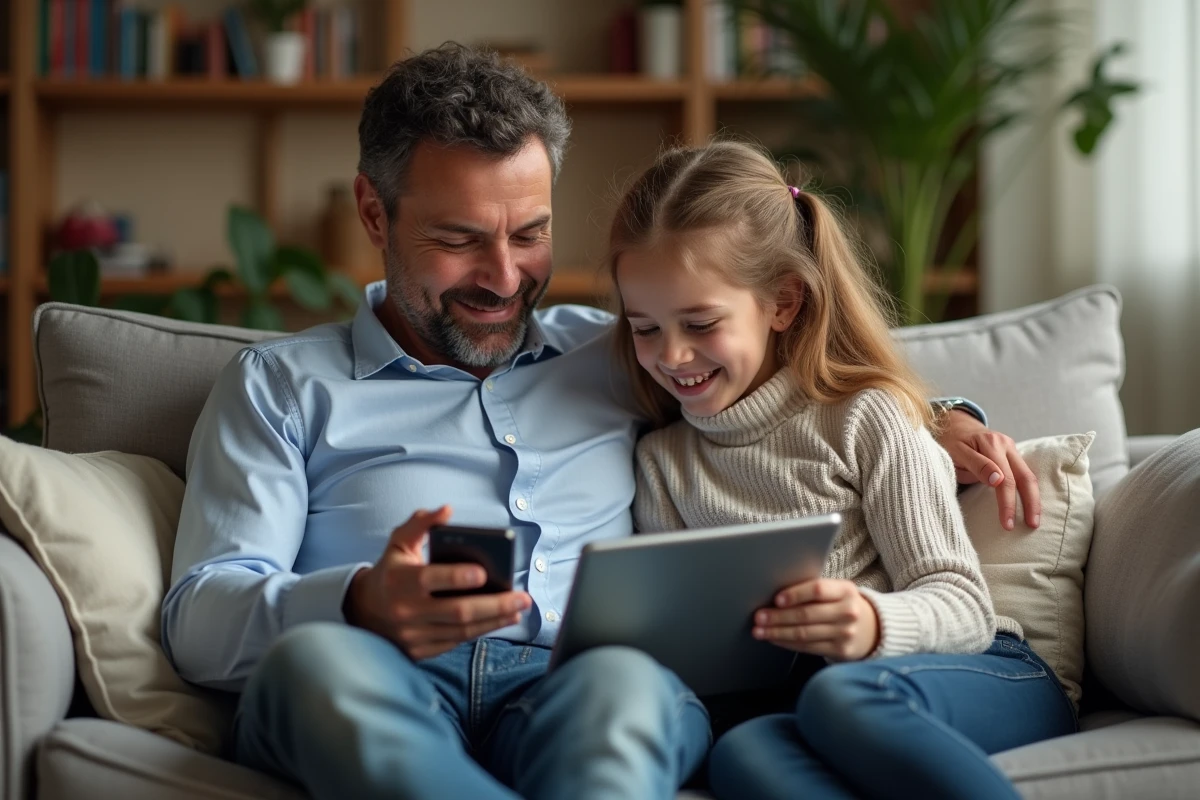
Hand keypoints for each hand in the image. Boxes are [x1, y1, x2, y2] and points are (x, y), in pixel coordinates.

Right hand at [343, 506, 531, 659]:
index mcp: (402, 580)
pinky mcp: (420, 651)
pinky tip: (500, 621)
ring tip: (518, 610)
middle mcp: (407, 611)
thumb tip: (447, 510)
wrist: (363, 611)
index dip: (458, 577)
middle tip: (523, 598)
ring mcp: (413, 635)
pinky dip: (480, 632)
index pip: (432, 579)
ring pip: (461, 631)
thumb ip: (421, 524)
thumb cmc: (391, 571)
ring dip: (494, 622)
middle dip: (495, 606)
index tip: (484, 572)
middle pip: (457, 612)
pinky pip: (455, 642)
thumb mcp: (398, 542)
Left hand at [753, 578, 878, 660]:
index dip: (796, 594)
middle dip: (778, 617)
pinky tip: (774, 639)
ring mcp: (845, 633)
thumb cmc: (842, 604)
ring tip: (759, 631)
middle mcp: (848, 611)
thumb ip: (813, 590)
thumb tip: (776, 596)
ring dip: (777, 632)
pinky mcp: (840, 650)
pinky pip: (807, 647)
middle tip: (758, 617)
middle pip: (807, 615)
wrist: (872, 629)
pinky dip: (787, 643)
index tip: (776, 599)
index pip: (818, 590)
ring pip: (804, 633)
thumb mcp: (836, 591)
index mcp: (846, 590)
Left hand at [936, 409, 1040, 530]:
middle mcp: (1006, 444)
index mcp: (992, 444)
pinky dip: (1029, 490)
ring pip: (1028, 475)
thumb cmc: (949, 440)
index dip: (1007, 503)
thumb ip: (977, 465)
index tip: (1007, 524)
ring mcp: (1011, 448)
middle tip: (1031, 526)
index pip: (1005, 480)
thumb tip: (999, 481)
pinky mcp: (1011, 453)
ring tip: (1034, 520)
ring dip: (1034, 498)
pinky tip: (1031, 505)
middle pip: (1025, 477)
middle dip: (1030, 503)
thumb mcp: (955, 452)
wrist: (952, 423)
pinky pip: (1024, 473)